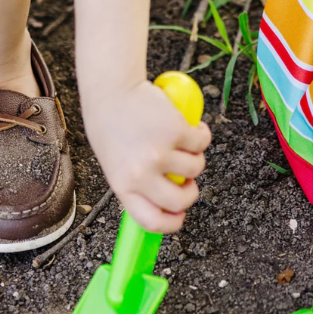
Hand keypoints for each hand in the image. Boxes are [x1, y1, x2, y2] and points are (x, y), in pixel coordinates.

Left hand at [82, 79, 210, 232]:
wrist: (111, 89)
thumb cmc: (110, 124)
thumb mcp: (115, 163)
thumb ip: (137, 184)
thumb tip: (166, 203)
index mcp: (123, 185)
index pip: (152, 221)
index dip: (172, 224)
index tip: (180, 217)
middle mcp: (141, 173)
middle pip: (181, 201)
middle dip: (191, 193)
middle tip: (187, 179)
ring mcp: (160, 153)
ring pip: (196, 168)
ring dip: (194, 156)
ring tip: (179, 142)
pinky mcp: (176, 131)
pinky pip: (202, 141)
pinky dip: (200, 133)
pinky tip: (188, 125)